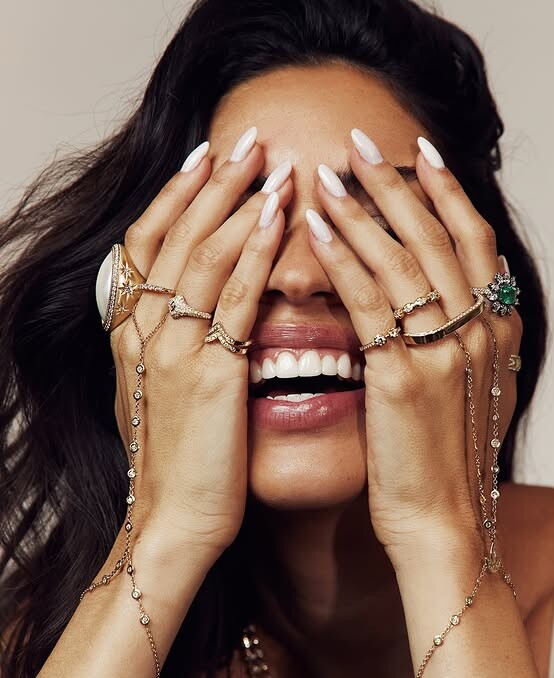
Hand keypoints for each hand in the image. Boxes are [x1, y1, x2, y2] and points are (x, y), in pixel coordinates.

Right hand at [111, 132, 291, 564]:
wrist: (175, 523)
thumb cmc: (182, 466)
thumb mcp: (167, 397)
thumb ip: (178, 350)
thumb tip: (200, 316)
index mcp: (133, 335)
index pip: (148, 245)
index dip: (175, 197)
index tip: (204, 158)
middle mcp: (145, 332)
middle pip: (175, 235)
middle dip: (211, 183)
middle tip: (247, 139)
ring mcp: (174, 349)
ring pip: (202, 255)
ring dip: (237, 202)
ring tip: (270, 161)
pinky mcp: (210, 373)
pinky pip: (234, 298)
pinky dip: (255, 252)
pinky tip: (281, 218)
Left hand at [307, 129, 522, 557]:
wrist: (441, 520)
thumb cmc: (443, 458)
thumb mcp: (466, 388)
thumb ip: (459, 338)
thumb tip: (438, 298)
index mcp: (499, 330)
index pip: (475, 240)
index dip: (446, 192)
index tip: (418, 152)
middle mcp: (481, 331)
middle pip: (439, 235)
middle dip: (399, 183)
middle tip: (362, 142)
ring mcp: (447, 351)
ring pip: (404, 258)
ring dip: (364, 209)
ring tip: (328, 172)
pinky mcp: (405, 376)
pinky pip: (370, 300)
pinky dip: (344, 258)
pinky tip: (316, 227)